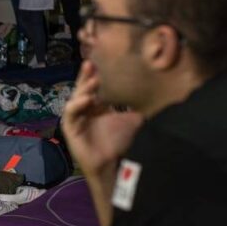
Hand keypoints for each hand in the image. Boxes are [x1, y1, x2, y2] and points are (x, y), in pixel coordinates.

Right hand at [61, 61, 142, 177]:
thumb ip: (137, 106)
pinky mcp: (69, 128)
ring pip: (75, 98)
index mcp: (95, 106)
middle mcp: (83, 110)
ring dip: (83, 89)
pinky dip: (77, 105)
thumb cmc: (119, 143)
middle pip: (82, 88)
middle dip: (85, 76)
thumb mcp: (131, 120)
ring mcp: (75, 118)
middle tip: (91, 64)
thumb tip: (156, 94)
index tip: (100, 61)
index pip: (92, 86)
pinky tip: (87, 99)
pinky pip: (70, 113)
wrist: (113, 164)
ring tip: (93, 80)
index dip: (94, 74)